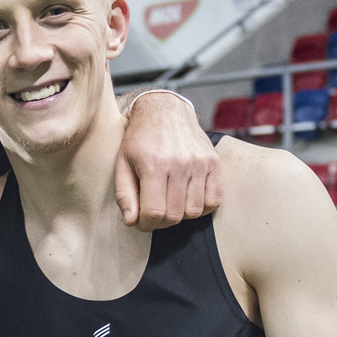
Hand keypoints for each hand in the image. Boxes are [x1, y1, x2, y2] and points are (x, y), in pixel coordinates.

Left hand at [116, 91, 221, 230]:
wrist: (165, 111)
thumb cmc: (140, 139)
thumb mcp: (122, 163)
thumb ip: (124, 194)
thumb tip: (131, 222)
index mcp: (153, 164)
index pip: (154, 211)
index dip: (146, 225)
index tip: (141, 223)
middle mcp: (179, 163)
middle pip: (174, 215)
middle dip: (160, 223)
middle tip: (153, 215)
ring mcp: (200, 163)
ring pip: (194, 211)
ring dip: (180, 215)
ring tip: (170, 204)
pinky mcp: (214, 162)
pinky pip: (214, 200)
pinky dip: (202, 207)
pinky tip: (188, 199)